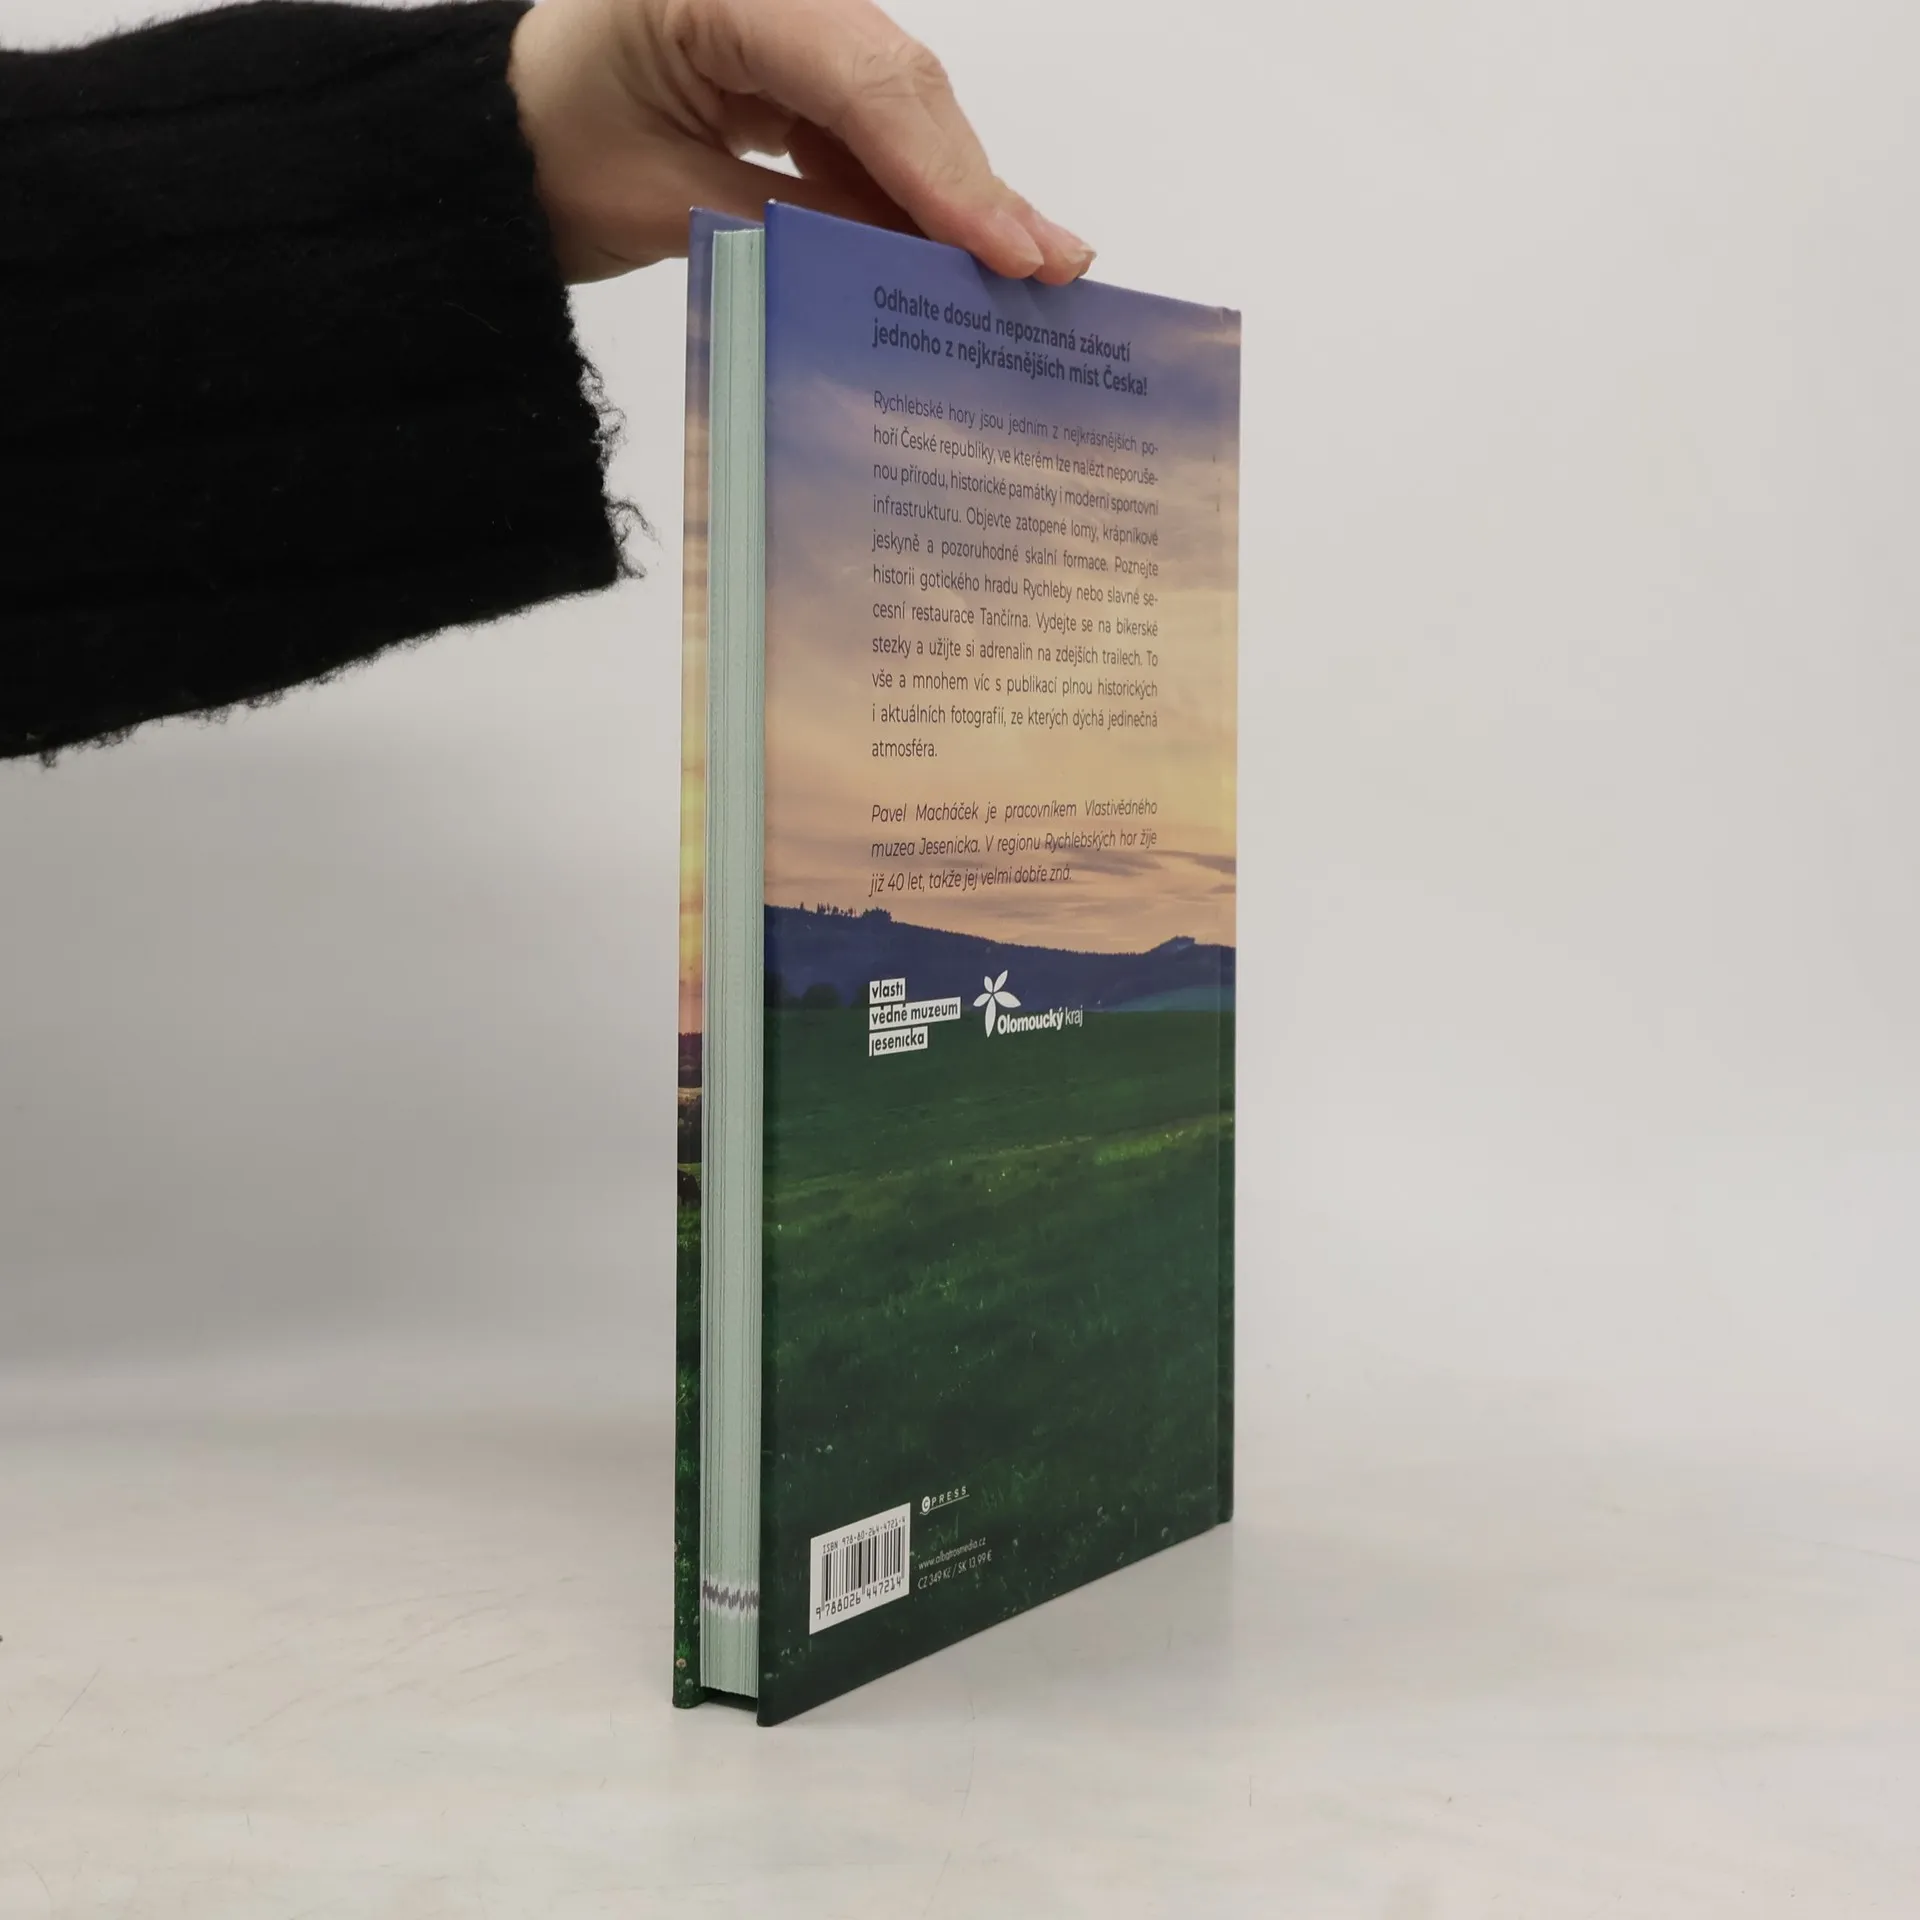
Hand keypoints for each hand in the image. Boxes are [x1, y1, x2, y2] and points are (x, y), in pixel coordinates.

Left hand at [507, 0, 1093, 284]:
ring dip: (952, 196)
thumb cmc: (545, 156)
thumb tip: (913, 271)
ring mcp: (781, 20)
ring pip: (894, 110)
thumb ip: (798, 228)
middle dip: (971, 184)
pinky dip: (903, 195)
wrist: (490, 146)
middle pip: (898, 85)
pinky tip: (952, 253)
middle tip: (1052, 266)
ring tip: (1025, 269)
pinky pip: (863, 130)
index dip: (946, 171)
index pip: (864, 78)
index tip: (1008, 250)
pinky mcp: (784, 63)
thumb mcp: (669, 204)